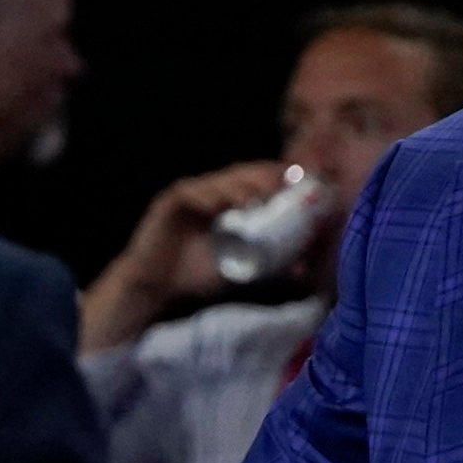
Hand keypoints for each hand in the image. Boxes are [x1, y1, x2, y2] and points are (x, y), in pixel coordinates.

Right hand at [93, 162, 294, 312]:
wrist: (159, 287)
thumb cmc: (199, 275)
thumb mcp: (240, 269)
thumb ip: (268, 266)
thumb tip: (303, 268)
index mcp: (233, 203)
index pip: (259, 181)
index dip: (278, 178)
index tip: (300, 184)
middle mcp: (214, 193)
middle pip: (242, 174)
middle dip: (263, 176)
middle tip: (282, 186)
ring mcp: (193, 195)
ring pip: (219, 181)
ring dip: (239, 186)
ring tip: (257, 198)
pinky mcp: (171, 202)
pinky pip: (190, 192)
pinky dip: (206, 196)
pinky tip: (220, 205)